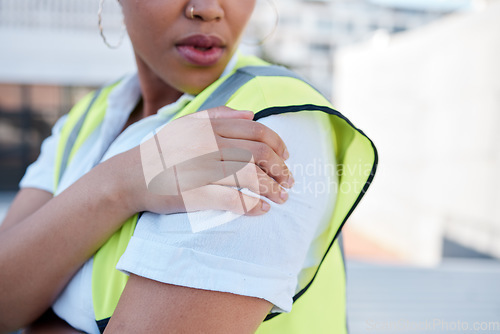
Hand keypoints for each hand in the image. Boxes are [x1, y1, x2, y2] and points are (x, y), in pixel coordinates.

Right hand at [121, 106, 293, 216]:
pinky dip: (251, 205)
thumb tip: (252, 113)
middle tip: (289, 182)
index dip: (279, 145)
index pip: (256, 131)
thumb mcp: (187, 124)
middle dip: (281, 169)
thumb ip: (219, 115)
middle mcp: (206, 143)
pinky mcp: (193, 193)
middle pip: (258, 154)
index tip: (288, 158)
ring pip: (249, 176)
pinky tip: (261, 210)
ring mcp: (200, 168)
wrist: (130, 176)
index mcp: (209, 126)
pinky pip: (231, 198)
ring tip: (281, 198)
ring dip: (271, 189)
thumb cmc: (163, 151)